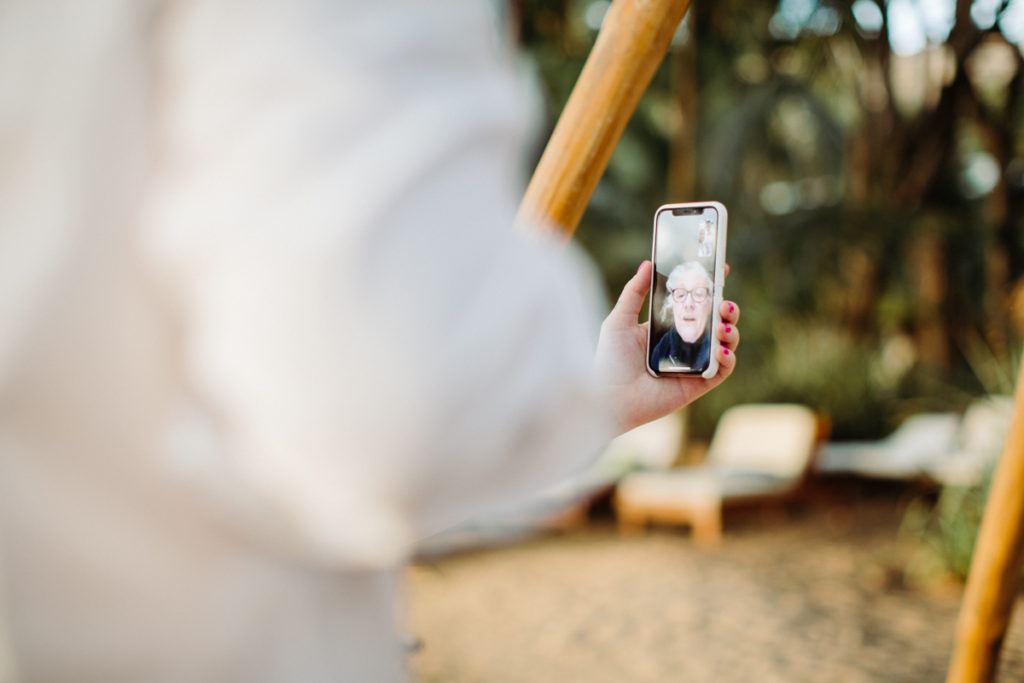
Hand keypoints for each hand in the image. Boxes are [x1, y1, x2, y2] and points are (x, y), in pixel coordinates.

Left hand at [594, 260, 739, 432]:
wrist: (609, 398)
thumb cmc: (609, 361)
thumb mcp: (619, 319)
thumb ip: (634, 291)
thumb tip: (647, 263)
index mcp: (667, 326)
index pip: (695, 302)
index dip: (711, 286)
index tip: (722, 268)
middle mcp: (683, 343)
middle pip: (716, 320)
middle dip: (727, 307)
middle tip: (724, 302)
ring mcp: (693, 363)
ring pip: (724, 342)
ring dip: (730, 330)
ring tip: (722, 324)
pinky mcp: (698, 383)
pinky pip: (722, 369)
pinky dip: (728, 358)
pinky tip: (721, 349)